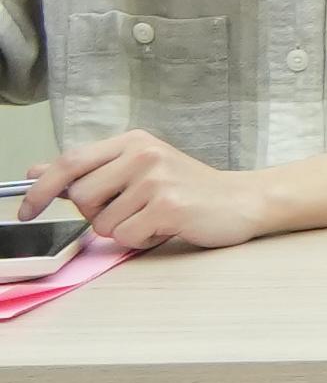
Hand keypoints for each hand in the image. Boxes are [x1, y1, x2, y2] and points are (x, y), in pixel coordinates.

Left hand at [28, 133, 271, 253]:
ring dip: (123, 229)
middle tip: (129, 210)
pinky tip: (164, 227)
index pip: (70, 162)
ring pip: (103, 222)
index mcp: (133, 142)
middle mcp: (144, 155)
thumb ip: (90, 170)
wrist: (244, 200)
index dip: (40, 189)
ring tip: (153, 218)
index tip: (27, 211)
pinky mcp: (169, 206)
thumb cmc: (190, 188)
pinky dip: (141, 240)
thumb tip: (36, 171)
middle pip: (82, 196)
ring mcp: (157, 180)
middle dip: (97, 213)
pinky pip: (126, 236)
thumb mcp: (138, 169)